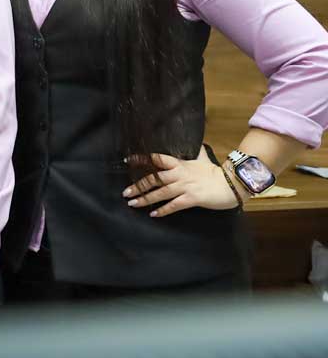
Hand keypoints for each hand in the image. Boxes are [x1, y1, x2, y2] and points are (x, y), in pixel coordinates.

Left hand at [123, 147, 243, 216]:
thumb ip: (196, 152)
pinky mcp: (191, 198)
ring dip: (145, 198)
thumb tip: (197, 143)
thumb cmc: (216, 173)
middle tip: (125, 191)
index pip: (157, 159)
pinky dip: (163, 210)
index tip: (128, 161)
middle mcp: (179, 174)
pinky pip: (174, 205)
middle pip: (154, 178)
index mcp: (180, 164)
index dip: (142, 160)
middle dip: (139, 185)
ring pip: (160, 192)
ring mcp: (185, 186)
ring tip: (133, 203)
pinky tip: (153, 213)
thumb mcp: (203, 159)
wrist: (232, 184)